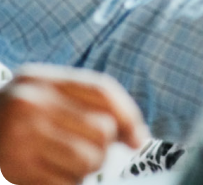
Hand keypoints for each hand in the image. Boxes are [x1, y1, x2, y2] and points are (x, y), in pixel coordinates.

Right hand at [0, 64, 147, 184]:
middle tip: (84, 153)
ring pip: (88, 160)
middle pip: (101, 129)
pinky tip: (48, 177)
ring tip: (63, 165)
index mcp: (39, 79)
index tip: (138, 138)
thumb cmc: (11, 123)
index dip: (128, 114)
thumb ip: (84, 106)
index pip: (101, 90)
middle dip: (101, 147)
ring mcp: (18, 139)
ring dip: (84, 170)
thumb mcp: (40, 99)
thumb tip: (138, 137)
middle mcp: (28, 104)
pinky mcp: (13, 172)